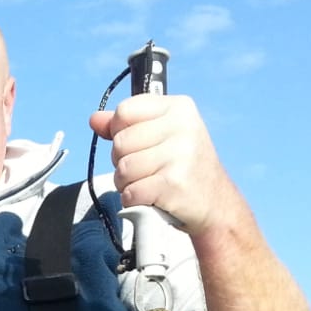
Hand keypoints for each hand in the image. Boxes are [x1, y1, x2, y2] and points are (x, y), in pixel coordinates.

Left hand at [88, 94, 241, 236]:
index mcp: (178, 107)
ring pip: (123, 169)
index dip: (120, 131)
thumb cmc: (183, 166)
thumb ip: (126, 125)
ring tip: (148, 183)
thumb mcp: (161, 135)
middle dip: (122, 162)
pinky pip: (131, 192)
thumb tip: (94, 119)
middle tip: (145, 169)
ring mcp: (180, 155)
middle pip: (120, 142)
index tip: (137, 144)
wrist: (215, 204)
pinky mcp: (173, 184)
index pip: (124, 111)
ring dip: (127, 184)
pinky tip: (150, 197)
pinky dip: (133, 200)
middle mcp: (183, 127)